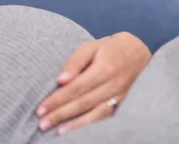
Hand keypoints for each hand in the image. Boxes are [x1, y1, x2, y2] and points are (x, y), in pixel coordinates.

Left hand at [36, 32, 150, 133]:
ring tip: (57, 131)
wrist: (137, 53)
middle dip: (61, 114)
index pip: (76, 88)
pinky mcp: (122, 104)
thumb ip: (75, 62)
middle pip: (82, 103)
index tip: (41, 108)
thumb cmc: (108, 49)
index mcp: (103, 69)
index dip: (57, 99)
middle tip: (42, 123)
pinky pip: (105, 118)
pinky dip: (90, 125)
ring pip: (94, 114)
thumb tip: (61, 80)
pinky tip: (76, 131)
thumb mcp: (90, 46)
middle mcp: (113, 85)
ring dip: (74, 125)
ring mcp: (119, 97)